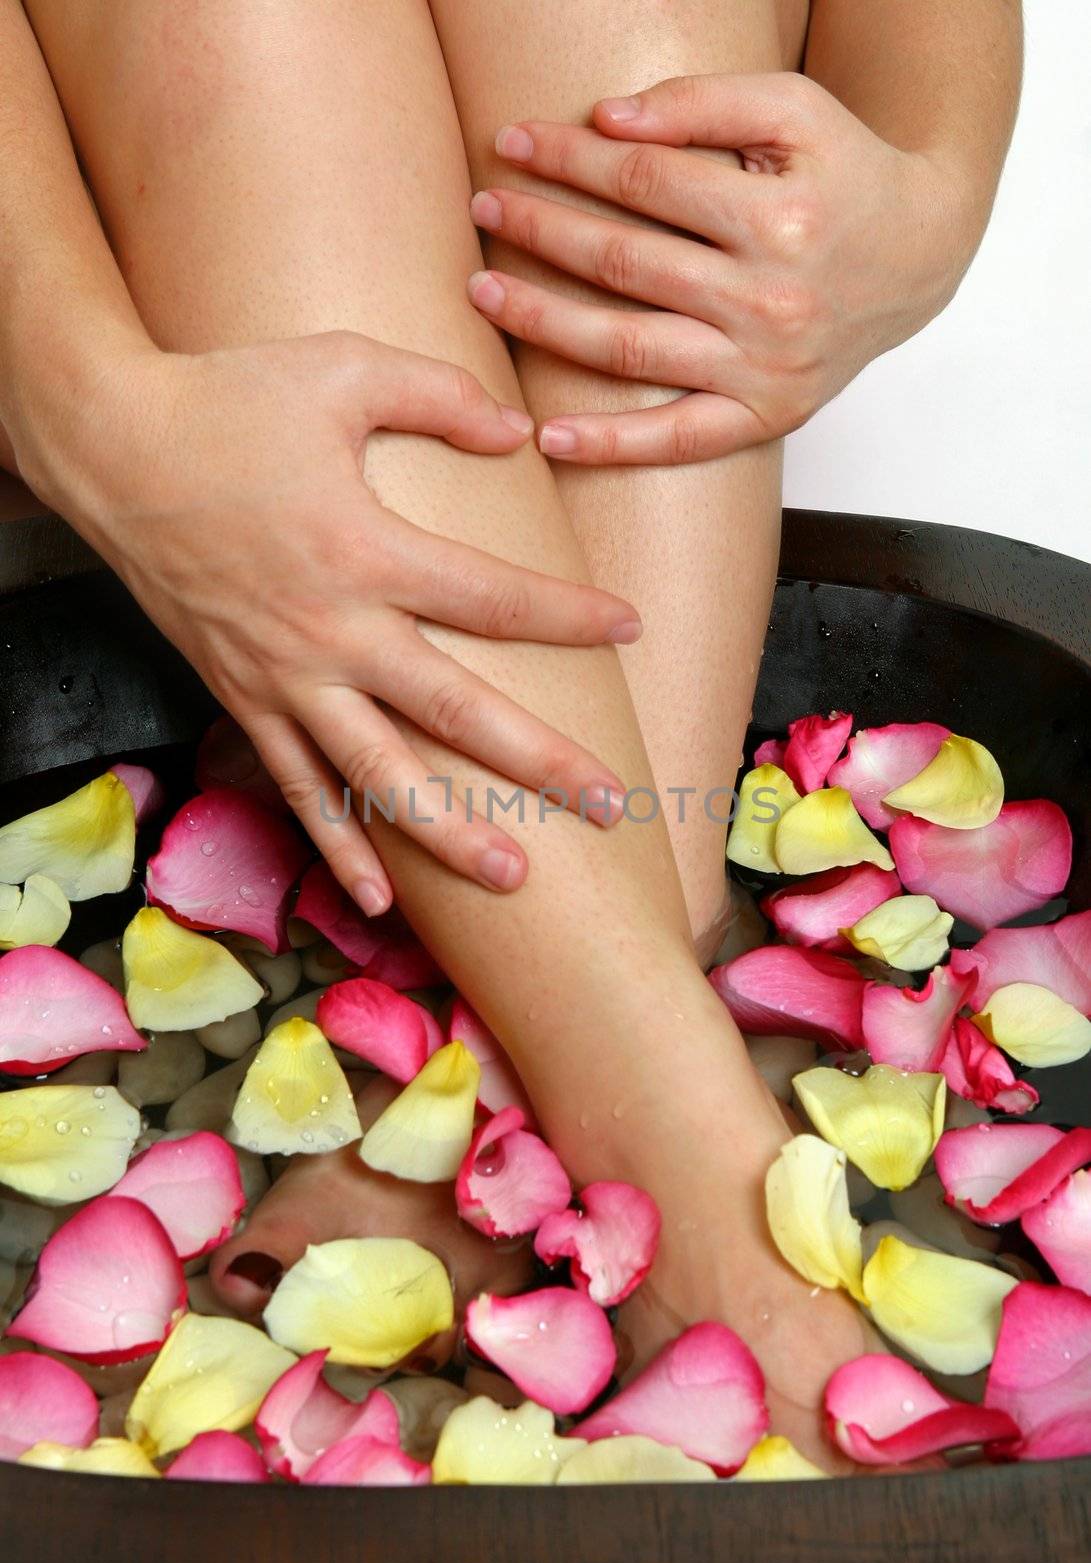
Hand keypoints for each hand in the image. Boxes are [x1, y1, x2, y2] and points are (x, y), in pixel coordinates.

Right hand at [17, 332, 639, 908]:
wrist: (112, 450)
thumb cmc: (228, 400)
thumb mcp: (339, 367)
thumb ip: (437, 393)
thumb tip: (519, 436)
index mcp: (365, 549)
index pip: (491, 598)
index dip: (568, 614)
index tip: (630, 627)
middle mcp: (331, 630)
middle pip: (454, 712)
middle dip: (538, 761)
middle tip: (607, 804)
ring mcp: (285, 677)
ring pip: (378, 773)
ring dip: (448, 830)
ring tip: (514, 873)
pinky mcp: (245, 698)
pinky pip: (298, 786)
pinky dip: (337, 845)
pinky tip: (383, 898)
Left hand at [466, 73, 973, 463]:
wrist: (919, 255)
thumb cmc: (846, 179)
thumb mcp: (794, 113)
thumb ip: (703, 105)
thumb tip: (606, 124)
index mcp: (780, 218)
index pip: (646, 183)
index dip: (571, 160)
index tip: (514, 144)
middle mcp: (773, 301)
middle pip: (626, 263)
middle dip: (542, 230)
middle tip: (483, 207)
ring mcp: (766, 369)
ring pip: (632, 348)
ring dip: (545, 322)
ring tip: (483, 294)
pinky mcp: (767, 417)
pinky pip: (678, 441)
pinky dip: (613, 446)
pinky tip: (549, 438)